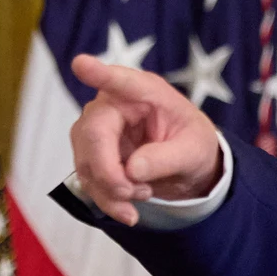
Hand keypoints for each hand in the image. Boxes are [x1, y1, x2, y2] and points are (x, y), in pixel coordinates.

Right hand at [68, 53, 223, 224]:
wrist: (186, 164)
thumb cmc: (192, 144)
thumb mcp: (194, 151)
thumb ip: (167, 158)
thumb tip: (132, 171)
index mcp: (145, 92)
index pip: (120, 81)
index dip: (99, 74)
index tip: (82, 65)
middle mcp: (114, 104)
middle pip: (92, 134)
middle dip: (109, 172)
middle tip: (134, 193)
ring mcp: (98, 129)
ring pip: (86, 161)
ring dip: (110, 191)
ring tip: (144, 196)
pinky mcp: (92, 154)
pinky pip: (88, 180)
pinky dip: (107, 200)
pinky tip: (129, 210)